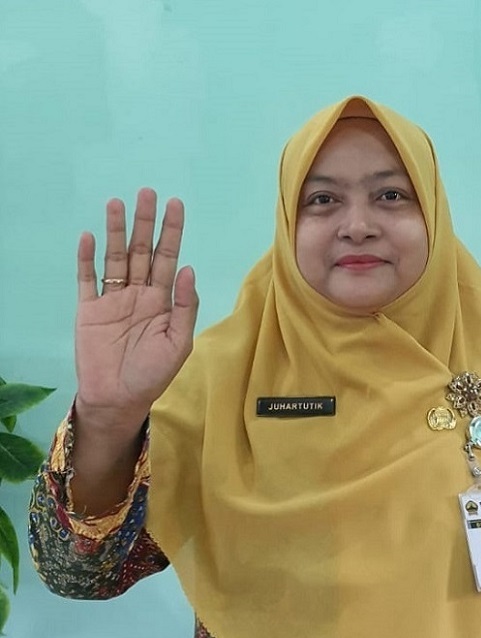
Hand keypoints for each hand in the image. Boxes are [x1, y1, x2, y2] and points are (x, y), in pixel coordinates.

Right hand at [75, 188, 198, 432]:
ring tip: (117, 203)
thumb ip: (185, 307)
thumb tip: (190, 269)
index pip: (169, 259)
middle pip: (142, 251)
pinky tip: (89, 236)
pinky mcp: (88, 309)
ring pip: (115, 258)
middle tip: (147, 192)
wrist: (119, 398)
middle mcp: (139, 294)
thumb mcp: (179, 343)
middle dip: (145, 223)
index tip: (175, 205)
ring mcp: (112, 299)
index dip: (172, 233)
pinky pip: (87, 279)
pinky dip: (87, 259)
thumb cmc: (153, 374)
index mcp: (163, 301)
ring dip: (115, 231)